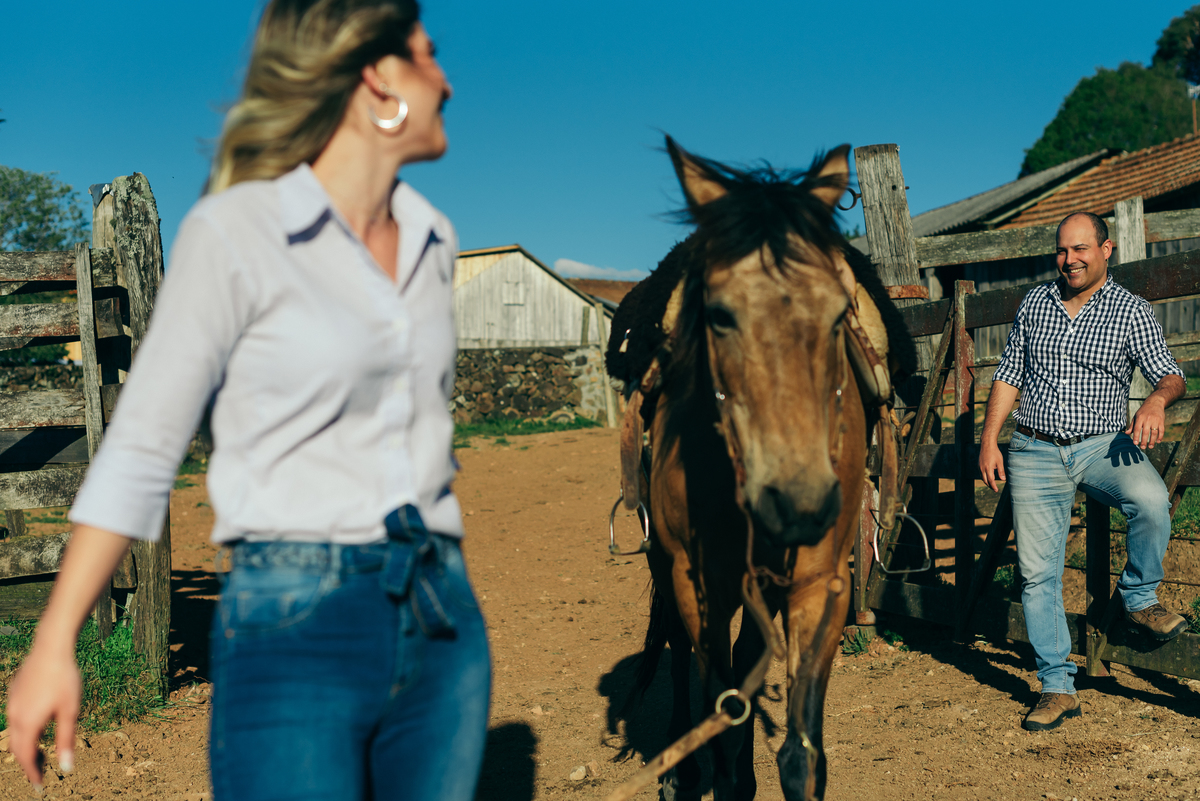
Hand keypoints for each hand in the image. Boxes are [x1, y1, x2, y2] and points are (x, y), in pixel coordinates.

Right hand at [6, 642, 80, 786]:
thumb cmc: (65, 679)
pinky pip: (15, 718)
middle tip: (40, 773)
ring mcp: (12, 704)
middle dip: (27, 763)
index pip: (25, 757)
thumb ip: (66, 740)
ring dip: (25, 746)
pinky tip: (36, 728)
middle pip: (17, 747)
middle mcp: (15, 716)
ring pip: (14, 733)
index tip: (39, 786)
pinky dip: (24, 730)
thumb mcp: (70, 711)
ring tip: (39, 754)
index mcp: (28, 723)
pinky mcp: (14, 693)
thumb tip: (67, 767)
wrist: (50, 648)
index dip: (31, 773)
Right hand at [978, 440, 1005, 492]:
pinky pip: (981, 473)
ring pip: (982, 477)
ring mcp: (979, 466)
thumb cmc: (995, 453)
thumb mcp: (1000, 462)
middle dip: (990, 485)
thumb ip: (1001, 471)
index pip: (991, 480)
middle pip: (985, 480)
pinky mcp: (978, 464)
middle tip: (994, 489)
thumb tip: (1003, 480)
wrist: (987, 445)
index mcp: (988, 468)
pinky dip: (984, 477)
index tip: (996, 490)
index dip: (993, 486)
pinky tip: (988, 476)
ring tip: (992, 484)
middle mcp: (982, 468)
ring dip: (986, 481)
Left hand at [1126, 398, 1166, 449]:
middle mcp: (1147, 419)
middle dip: (1144, 441)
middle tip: (1142, 448)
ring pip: (1154, 432)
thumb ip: (1132, 425)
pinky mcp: (1162, 421)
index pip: (1137, 429)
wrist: (1154, 402)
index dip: (1136, 437)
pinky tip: (1158, 441)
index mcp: (1140, 418)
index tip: (1135, 444)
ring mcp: (1155, 420)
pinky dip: (1160, 436)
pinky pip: (1162, 430)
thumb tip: (1127, 433)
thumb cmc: (1143, 411)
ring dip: (1152, 441)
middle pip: (1145, 432)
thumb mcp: (1136, 416)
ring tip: (1150, 447)